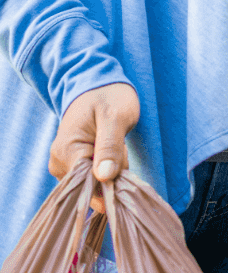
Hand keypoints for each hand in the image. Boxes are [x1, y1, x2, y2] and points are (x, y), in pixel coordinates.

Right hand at [49, 83, 139, 213]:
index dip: (111, 179)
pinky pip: (96, 180)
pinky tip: (113, 150)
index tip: (122, 158)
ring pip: (97, 185)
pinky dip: (111, 169)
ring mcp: (65, 168)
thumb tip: (104, 177)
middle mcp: (59, 164)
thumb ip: (110, 146)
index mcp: (65, 151)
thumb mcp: (115, 116)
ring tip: (116, 143)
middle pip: (93, 187)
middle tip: (120, 144)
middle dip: (114, 172)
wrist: (99, 85)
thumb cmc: (108, 96)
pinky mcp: (74, 169)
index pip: (87, 185)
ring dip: (115, 169)